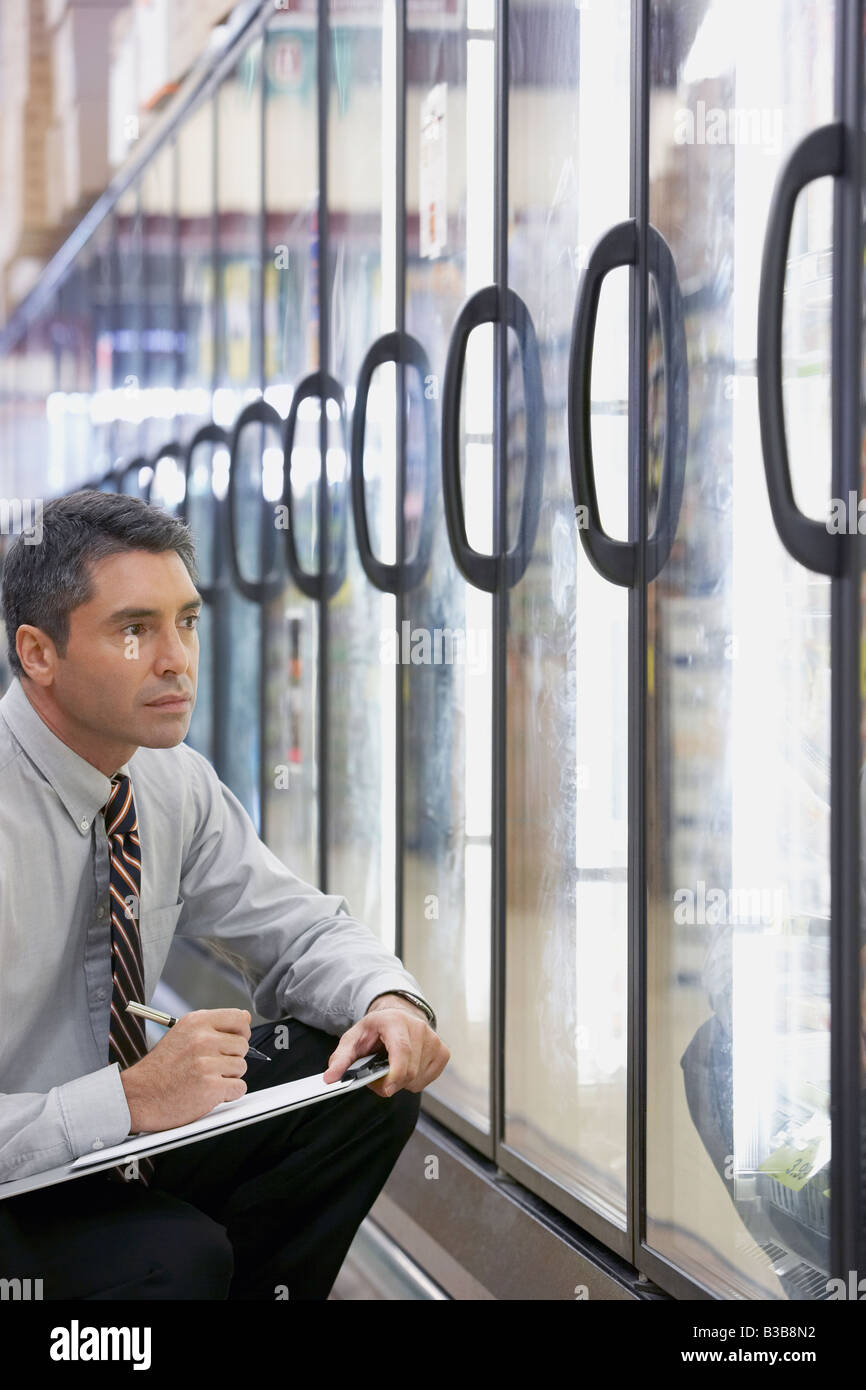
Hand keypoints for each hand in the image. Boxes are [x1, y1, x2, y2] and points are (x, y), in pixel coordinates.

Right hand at [120, 1008, 250, 1132]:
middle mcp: (203, 1039)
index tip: (233, 1041)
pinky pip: (239, 1088)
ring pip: (242, 1067)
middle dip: (231, 1058)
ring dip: (228, 1077)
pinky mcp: (211, 1087)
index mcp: (196, 1022)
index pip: (240, 1018)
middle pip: (243, 1045)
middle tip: (210, 1067)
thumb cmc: (160, 1069)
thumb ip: (211, 1026)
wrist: (137, 1097)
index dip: (241, 1032)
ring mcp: (207, 1063)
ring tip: (205, 1079)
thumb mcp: (181, 1035)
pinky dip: (228, 1094)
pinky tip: (209, 1092)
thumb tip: (245, 1018)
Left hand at [322, 995, 449, 1098]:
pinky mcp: (443, 1052)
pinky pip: (427, 1080)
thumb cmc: (376, 1028)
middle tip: (378, 1078)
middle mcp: (418, 1028)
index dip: (395, 1074)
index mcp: (395, 1022)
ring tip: (392, 1068)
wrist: (399, 1015)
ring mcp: (434, 1040)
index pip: (402, 1051)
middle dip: (391, 1082)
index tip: (386, 1089)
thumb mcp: (354, 1038)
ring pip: (417, 1079)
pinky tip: (407, 1067)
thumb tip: (330, 1077)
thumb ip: (341, 1058)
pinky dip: (415, 1080)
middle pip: (409, 1071)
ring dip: (402, 1082)